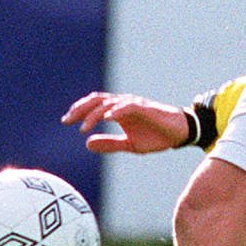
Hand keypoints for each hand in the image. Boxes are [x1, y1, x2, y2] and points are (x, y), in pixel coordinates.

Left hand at [62, 91, 188, 153]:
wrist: (179, 133)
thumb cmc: (155, 136)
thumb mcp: (129, 144)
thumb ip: (109, 143)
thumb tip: (87, 144)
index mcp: (118, 111)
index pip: (94, 105)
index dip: (78, 111)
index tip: (65, 121)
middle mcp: (123, 104)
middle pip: (96, 100)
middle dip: (80, 110)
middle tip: (67, 121)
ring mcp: (134, 104)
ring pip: (109, 104)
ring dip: (94, 114)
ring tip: (84, 126)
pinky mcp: (145, 108)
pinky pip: (128, 107)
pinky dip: (116, 112)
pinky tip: (107, 119)